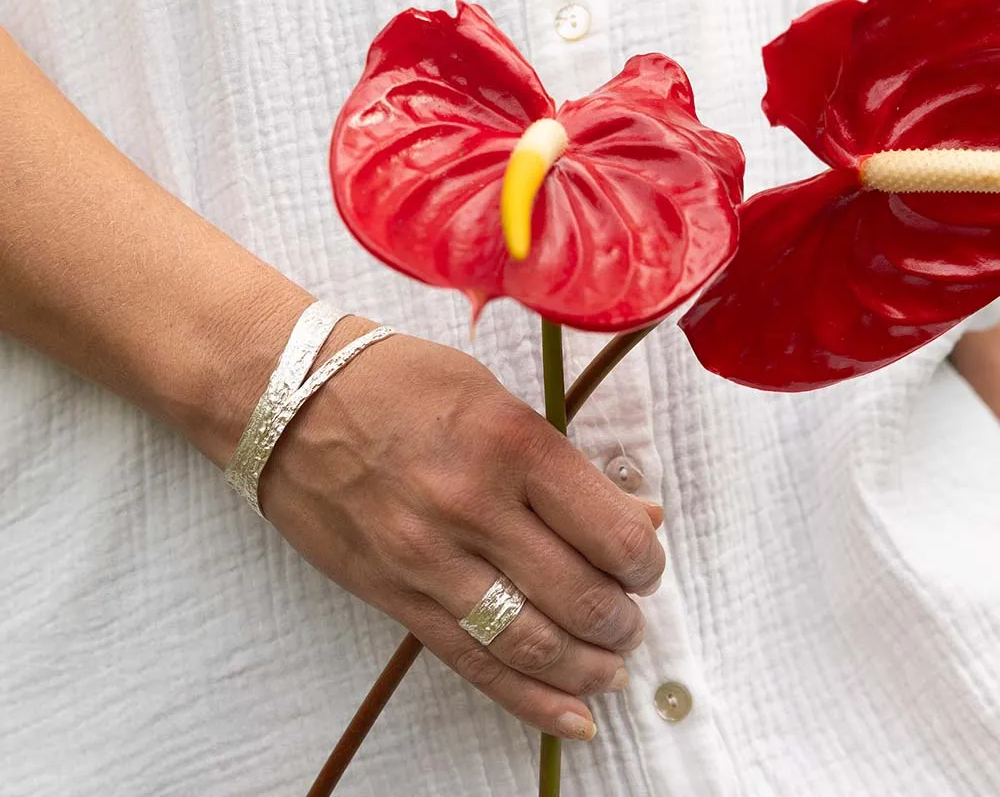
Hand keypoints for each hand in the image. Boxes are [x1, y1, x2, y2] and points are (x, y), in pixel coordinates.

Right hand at [259, 316, 665, 740]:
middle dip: (622, 619)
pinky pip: (471, 663)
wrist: (285, 399)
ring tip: (611, 663)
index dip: (644, 560)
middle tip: (629, 614)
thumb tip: (636, 513)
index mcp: (509, 443)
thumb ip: (563, 460)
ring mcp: (428, 559)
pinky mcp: (394, 596)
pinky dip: (531, 700)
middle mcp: (473, 507)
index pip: (608, 530)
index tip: (645, 563)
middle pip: (578, 595)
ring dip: (588, 666)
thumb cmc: (395, 381)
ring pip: (531, 642)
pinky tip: (574, 718)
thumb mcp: (490, 394)